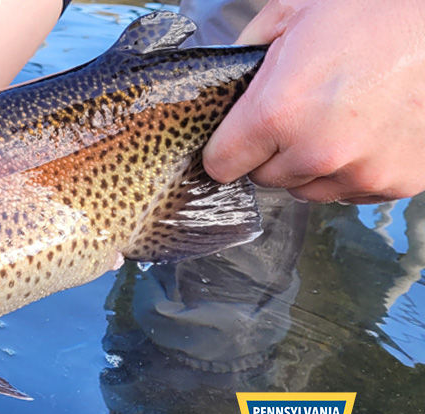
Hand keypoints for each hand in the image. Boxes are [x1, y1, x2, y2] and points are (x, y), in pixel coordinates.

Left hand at [203, 0, 424, 203]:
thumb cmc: (378, 10)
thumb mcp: (293, 13)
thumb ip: (246, 52)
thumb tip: (224, 78)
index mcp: (279, 112)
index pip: (221, 164)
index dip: (225, 148)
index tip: (236, 138)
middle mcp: (318, 152)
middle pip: (265, 178)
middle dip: (272, 151)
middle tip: (300, 112)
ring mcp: (361, 172)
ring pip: (308, 189)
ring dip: (312, 165)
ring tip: (337, 120)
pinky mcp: (397, 182)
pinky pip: (353, 190)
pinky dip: (354, 168)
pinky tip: (368, 130)